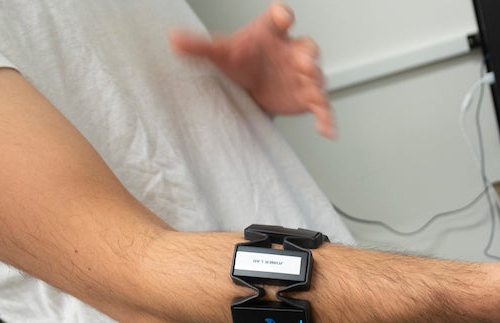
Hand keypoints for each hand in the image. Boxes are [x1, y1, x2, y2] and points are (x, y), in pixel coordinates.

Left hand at [169, 3, 335, 137]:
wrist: (249, 87)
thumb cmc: (240, 62)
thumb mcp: (219, 53)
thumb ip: (199, 46)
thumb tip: (173, 39)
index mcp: (271, 33)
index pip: (278, 18)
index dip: (283, 15)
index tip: (284, 18)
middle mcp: (291, 51)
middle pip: (307, 46)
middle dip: (308, 54)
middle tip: (304, 61)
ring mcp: (302, 74)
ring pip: (317, 75)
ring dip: (317, 83)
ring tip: (313, 93)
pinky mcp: (307, 96)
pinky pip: (322, 106)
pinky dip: (327, 117)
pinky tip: (326, 130)